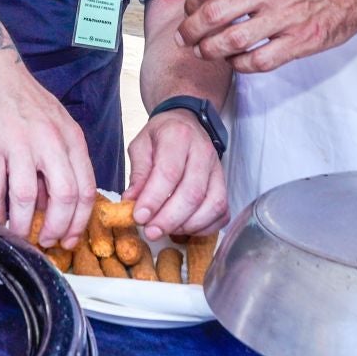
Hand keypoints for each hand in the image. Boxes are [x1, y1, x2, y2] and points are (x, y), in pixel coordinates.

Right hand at [0, 62, 95, 250]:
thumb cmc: (28, 102)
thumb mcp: (58, 127)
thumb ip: (63, 161)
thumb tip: (61, 205)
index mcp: (71, 139)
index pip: (86, 188)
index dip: (80, 221)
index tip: (70, 238)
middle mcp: (49, 141)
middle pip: (64, 197)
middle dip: (57, 228)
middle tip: (46, 241)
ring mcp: (19, 143)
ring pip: (27, 197)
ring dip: (24, 224)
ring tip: (20, 234)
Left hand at [125, 110, 226, 239]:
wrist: (186, 123)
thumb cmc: (161, 137)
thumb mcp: (141, 145)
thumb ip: (138, 172)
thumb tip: (131, 200)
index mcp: (178, 137)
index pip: (169, 172)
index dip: (154, 199)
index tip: (139, 217)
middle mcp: (203, 152)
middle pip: (193, 193)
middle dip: (170, 219)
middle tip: (150, 232)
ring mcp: (218, 169)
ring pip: (213, 205)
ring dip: (188, 225)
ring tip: (166, 230)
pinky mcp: (225, 184)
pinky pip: (222, 212)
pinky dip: (205, 227)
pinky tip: (185, 229)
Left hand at [180, 0, 356, 72]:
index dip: (190, 4)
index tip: (189, 13)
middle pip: (212, 15)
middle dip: (190, 31)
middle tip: (185, 39)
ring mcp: (284, 18)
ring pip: (230, 41)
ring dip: (209, 51)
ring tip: (204, 52)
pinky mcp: (299, 42)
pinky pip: (258, 61)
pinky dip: (239, 65)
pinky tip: (235, 61)